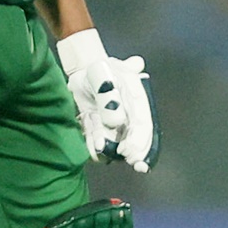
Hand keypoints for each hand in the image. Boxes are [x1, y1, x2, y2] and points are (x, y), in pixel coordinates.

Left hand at [57, 29, 159, 172]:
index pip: (143, 124)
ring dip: (109, 152)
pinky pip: (100, 146)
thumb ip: (109, 96)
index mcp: (137, 99)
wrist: (84, 72)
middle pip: (137, 139)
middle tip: (123, 158)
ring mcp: (116, 125)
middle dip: (133, 153)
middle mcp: (130, 115)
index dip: (139, 141)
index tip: (128, 152)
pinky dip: (95, 150)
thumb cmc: (98, 70)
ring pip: (117, 146)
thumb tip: (116, 122)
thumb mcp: (102, 74)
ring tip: (99, 149)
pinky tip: (92, 148)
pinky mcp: (101, 131)